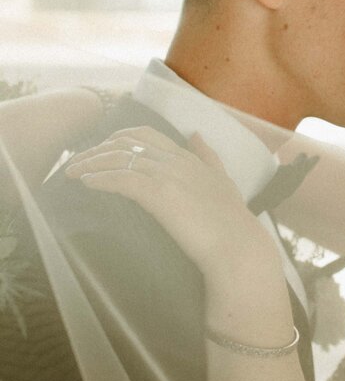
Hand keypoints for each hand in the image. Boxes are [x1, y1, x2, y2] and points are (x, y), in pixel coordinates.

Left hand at [65, 126, 268, 279]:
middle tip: (79, 162)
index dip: (120, 138)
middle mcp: (175, 160)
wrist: (236, 245)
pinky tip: (86, 184)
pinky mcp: (158, 194)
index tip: (102, 149)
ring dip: (91, 163)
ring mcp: (167, 175)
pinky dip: (99, 178)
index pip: (147, 135)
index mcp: (187, 157)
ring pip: (119, 158)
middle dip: (98, 148)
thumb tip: (196, 134)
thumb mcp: (222, 180)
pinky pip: (120, 179)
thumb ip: (208, 157)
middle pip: (126, 142)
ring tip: (72, 172)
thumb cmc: (231, 222)